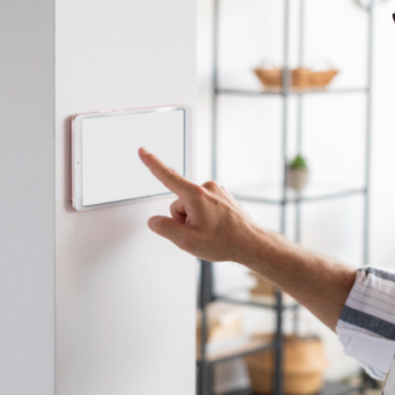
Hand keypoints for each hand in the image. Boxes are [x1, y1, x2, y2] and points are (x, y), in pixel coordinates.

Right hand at [138, 148, 260, 262]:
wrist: (252, 244)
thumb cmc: (225, 242)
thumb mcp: (187, 242)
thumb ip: (165, 229)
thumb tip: (154, 221)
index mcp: (195, 195)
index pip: (167, 175)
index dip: (152, 163)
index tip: (142, 150)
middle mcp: (207, 188)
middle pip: (179, 202)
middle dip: (183, 219)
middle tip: (200, 233)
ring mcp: (216, 191)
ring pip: (191, 205)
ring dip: (195, 219)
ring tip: (211, 232)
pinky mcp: (223, 196)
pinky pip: (203, 205)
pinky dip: (205, 217)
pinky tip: (216, 228)